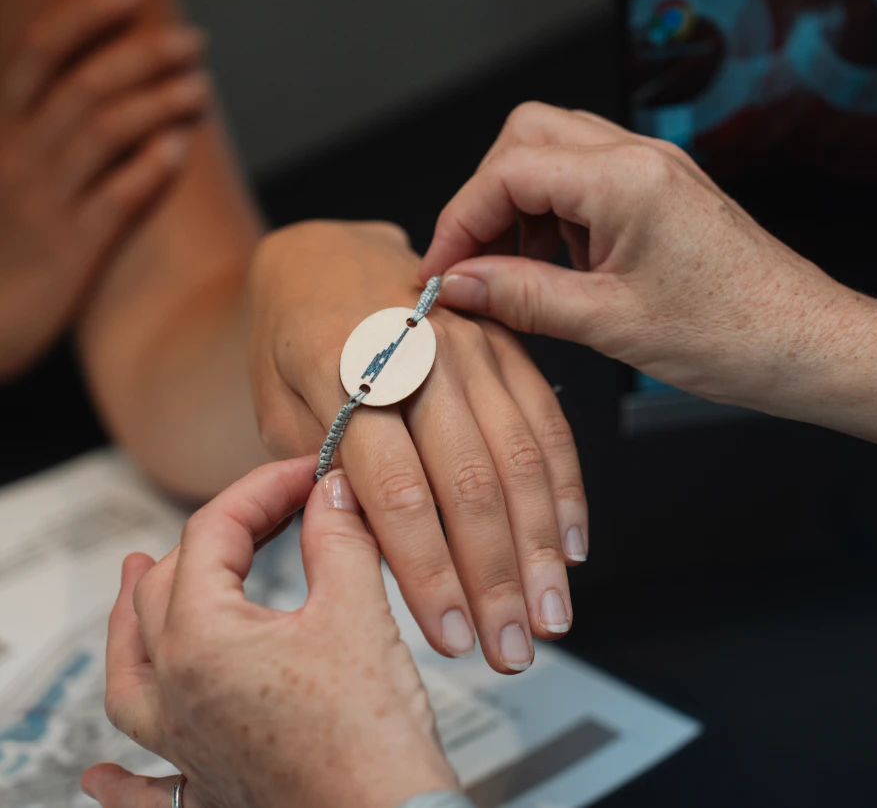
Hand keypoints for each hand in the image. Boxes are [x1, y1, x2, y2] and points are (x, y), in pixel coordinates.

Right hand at [0, 0, 209, 376]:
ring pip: (104, 132)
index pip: (39, 50)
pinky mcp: (74, 249)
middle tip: (195, 42)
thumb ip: (41, 123)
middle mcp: (20, 156)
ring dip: (159, 102)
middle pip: (84, 83)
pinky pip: (115, 198)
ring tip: (203, 89)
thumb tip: (98, 80)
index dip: (85, 15)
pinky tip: (180, 147)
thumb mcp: (10, 170)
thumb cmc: (10, 238)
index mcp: (3, 129)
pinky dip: (149, 168)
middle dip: (144, 53)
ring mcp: (46, 202)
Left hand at [81, 459, 457, 807]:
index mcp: (202, 642)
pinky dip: (118, 777)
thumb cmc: (371, 739)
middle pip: (163, 589)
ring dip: (132, 620)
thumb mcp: (358, 613)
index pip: (212, 532)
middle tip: (263, 508)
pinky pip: (140, 788)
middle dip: (212, 534)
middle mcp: (175, 694)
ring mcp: (184, 746)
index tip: (305, 474)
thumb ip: (339, 539)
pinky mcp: (208, 788)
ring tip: (133, 578)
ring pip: (129, 673)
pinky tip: (101, 775)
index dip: (262, 488)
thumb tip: (330, 493)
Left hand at [248, 220, 587, 672]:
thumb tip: (379, 549)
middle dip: (495, 578)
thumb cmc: (290, 339)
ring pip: (519, 457)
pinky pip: (546, 420)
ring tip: (550, 615)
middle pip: (468, 481)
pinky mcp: (506, 343)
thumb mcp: (275, 405)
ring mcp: (469, 342)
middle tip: (511, 649)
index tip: (448, 636)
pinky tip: (572, 543)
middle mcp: (416, 352)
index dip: (426, 572)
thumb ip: (324, 473)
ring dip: (540, 547)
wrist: (326, 256)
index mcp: (342, 368)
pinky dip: (564, 488)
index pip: (395, 490)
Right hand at [421, 102, 853, 412]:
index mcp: (627, 179)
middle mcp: (640, 157)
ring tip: (514, 270)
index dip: (459, 221)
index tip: (440, 271)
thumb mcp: (609, 323)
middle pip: (526, 138)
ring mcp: (653, 169)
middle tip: (473, 262)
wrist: (807, 345)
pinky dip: (553, 216)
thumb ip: (522, 296)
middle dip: (486, 198)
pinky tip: (554, 266)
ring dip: (519, 206)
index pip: (508, 172)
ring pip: (553, 153)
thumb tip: (458, 283)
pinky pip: (585, 181)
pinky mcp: (660, 191)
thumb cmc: (733, 335)